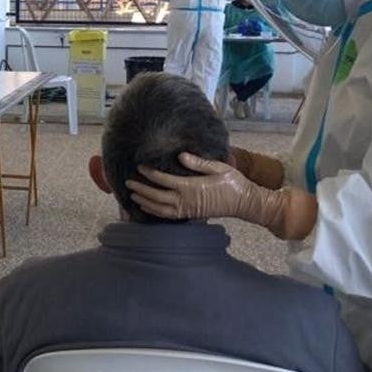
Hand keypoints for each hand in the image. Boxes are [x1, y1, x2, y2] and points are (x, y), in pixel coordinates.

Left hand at [124, 154, 316, 239]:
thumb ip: (198, 163)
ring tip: (133, 196)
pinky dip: (155, 212)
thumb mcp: (218, 168)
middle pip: (156, 196)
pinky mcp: (190, 215)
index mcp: (190, 187)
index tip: (139, 166)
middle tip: (127, 183)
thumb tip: (180, 155)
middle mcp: (185, 200)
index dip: (150, 173)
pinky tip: (148, 208)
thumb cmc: (232, 182)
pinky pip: (168, 215)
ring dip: (145, 202)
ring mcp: (187, 210)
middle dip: (141, 190)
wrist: (244, 202)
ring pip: (159, 209)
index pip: (163, 180)